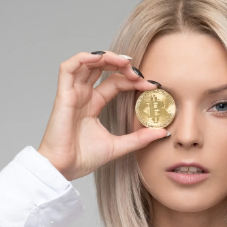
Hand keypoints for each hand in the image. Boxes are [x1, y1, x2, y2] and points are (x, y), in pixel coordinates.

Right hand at [37, 51, 166, 180]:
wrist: (64, 169)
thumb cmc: (82, 158)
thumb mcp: (118, 146)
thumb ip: (139, 138)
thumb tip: (163, 132)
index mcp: (93, 105)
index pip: (115, 82)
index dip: (133, 80)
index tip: (152, 86)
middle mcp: (83, 96)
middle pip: (102, 68)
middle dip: (122, 65)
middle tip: (139, 72)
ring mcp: (72, 94)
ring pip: (86, 63)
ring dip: (106, 57)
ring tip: (125, 62)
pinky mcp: (63, 95)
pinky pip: (68, 68)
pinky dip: (84, 58)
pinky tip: (101, 59)